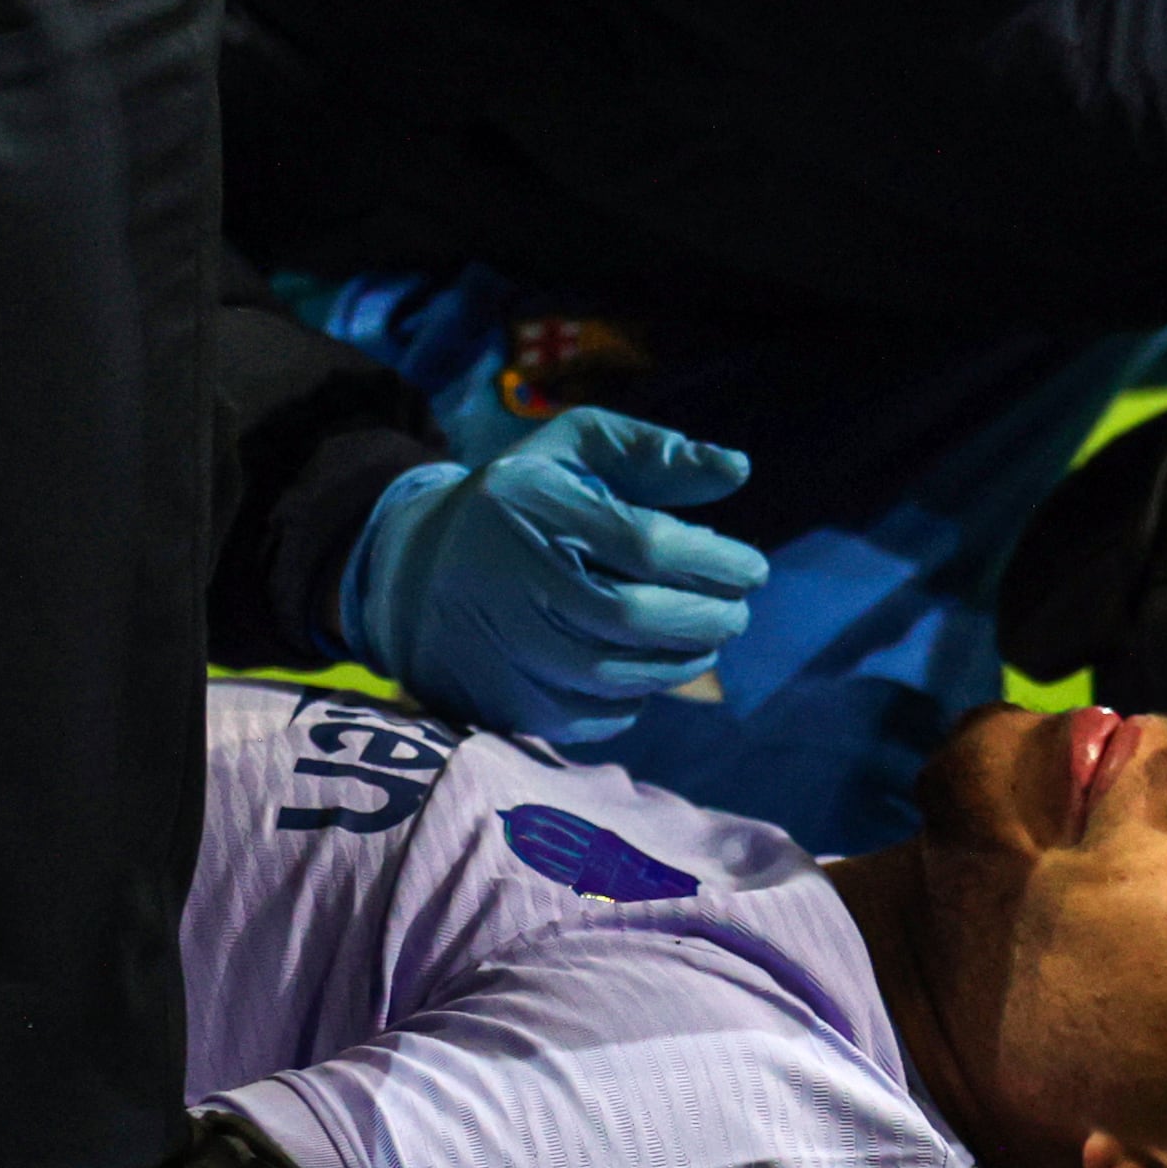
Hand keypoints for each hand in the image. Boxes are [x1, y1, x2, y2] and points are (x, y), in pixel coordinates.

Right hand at [337, 409, 767, 743]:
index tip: (752, 568)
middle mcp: (509, 577)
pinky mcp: (501, 701)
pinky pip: (591, 716)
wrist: (414, 573)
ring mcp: (500, 647)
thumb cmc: (519, 503)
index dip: (713, 563)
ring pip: (615, 675)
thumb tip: (737, 469)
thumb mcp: (572, 451)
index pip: (644, 543)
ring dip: (681, 663)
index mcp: (530, 504)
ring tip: (704, 641)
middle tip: (736, 613)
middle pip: (632, 616)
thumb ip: (652, 453)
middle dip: (706, 619)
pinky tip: (647, 669)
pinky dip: (635, 699)